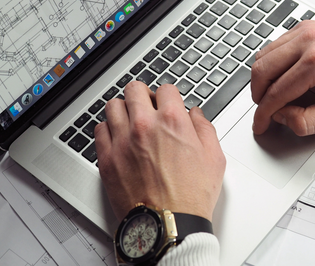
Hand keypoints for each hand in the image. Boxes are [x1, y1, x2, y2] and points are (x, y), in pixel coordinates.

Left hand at [94, 82, 225, 220]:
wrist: (169, 225)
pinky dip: (108, 129)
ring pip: (113, 106)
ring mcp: (122, 141)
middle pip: (134, 89)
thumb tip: (196, 115)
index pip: (166, 89)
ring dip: (123, 108)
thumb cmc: (191, 197)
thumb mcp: (214, 158)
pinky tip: (118, 136)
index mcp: (172, 121)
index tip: (168, 102)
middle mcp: (144, 126)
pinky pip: (99, 130)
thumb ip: (205, 129)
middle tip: (147, 104)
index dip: (169, 95)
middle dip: (143, 94)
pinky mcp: (107, 159)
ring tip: (130, 119)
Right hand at [251, 20, 314, 135]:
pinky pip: (274, 45)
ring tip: (271, 94)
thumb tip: (281, 117)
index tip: (260, 124)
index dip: (263, 114)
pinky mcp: (304, 27)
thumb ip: (307, 122)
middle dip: (257, 95)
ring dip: (261, 78)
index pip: (276, 93)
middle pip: (261, 70)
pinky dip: (270, 62)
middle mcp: (308, 41)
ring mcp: (305, 31)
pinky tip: (280, 76)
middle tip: (263, 110)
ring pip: (263, 55)